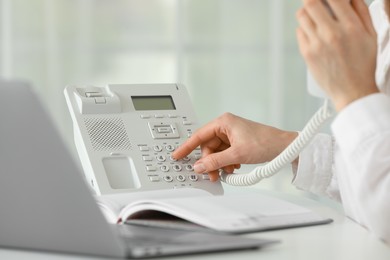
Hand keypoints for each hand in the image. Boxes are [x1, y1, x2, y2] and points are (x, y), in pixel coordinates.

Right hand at [172, 113, 297, 180]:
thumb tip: (200, 166)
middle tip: (212, 174)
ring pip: (216, 152)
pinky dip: (226, 162)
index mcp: (223, 122)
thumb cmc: (265, 142)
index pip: (198, 135)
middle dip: (209, 162)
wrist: (284, 147)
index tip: (177, 155)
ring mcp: (232, 134)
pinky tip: (233, 168)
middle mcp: (226, 126)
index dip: (186, 147)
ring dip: (219, 163)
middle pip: (208, 147)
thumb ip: (215, 161)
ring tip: (226, 172)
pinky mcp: (238, 142)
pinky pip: (225, 154)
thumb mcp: (237, 154)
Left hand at [296, 0, 378, 110]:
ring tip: (315, 17)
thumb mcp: (371, 35)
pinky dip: (304, 28)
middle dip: (313, 0)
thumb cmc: (363, 65)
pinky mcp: (307, 54)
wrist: (352, 91)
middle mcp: (331, 34)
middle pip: (310, 2)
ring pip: (302, 16)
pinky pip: (299, 32)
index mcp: (351, 27)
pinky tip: (313, 33)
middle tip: (317, 3)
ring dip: (307, 12)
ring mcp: (317, 44)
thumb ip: (361, 12)